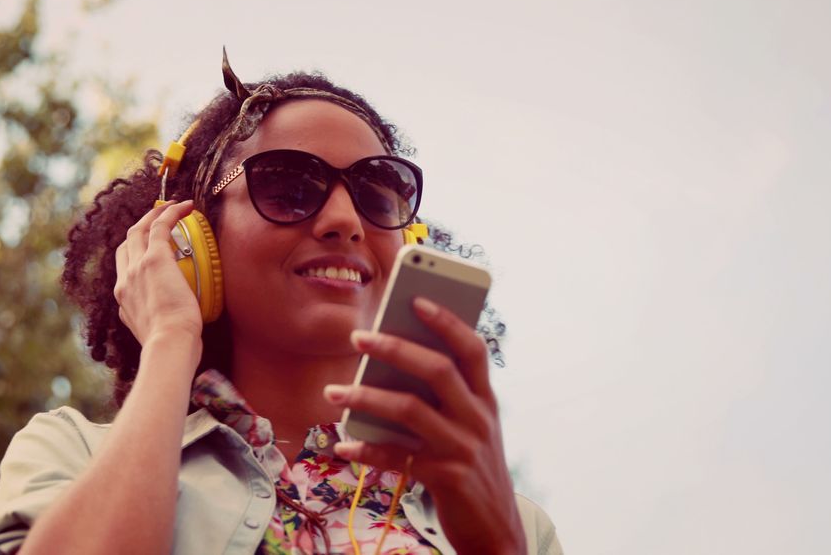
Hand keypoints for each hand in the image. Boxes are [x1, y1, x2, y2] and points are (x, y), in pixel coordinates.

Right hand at [113, 200, 202, 343]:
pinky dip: (170, 213)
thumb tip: (165, 320)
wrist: (169, 343)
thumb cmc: (171, 344)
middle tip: (158, 218)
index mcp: (123, 299)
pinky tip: (185, 206)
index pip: (124, 268)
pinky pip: (160, 226)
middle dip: (140, 227)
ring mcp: (136, 268)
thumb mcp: (154, 333)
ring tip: (171, 206)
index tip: (149, 248)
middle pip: (127, 244)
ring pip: (139, 231)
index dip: (134, 253)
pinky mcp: (154, 259)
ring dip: (154, 215)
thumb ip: (154, 323)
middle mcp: (124, 280)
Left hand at [323, 297, 524, 554]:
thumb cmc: (471, 469)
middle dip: (395, 348)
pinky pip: (397, 457)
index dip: (447, 321)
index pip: (472, 348)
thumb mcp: (468, 429)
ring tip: (333, 393)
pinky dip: (366, 449)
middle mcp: (478, 418)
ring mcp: (464, 448)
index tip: (416, 298)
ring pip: (410, 409)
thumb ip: (441, 400)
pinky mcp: (446, 478)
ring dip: (365, 398)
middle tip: (357, 337)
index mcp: (485, 400)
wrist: (497, 532)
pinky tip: (343, 445)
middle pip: (437, 370)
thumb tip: (386, 369)